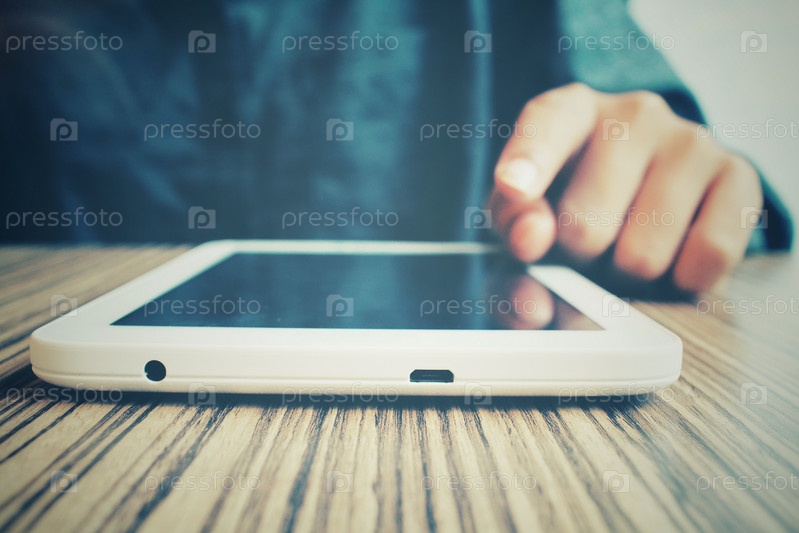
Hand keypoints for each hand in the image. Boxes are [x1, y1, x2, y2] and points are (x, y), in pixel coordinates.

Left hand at [488, 83, 761, 291]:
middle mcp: (634, 113)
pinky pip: (707, 256)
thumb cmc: (576, 203)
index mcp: (572, 111)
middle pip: (585, 224)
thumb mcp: (527, 214)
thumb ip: (513, 235)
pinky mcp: (739, 176)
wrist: (654, 200)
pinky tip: (673, 257)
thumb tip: (531, 263)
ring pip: (643, 255)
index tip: (513, 188)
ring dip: (628, 274)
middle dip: (578, 258)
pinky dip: (682, 280)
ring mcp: (692, 140)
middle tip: (588, 246)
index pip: (547, 126)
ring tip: (629, 247)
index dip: (528, 161)